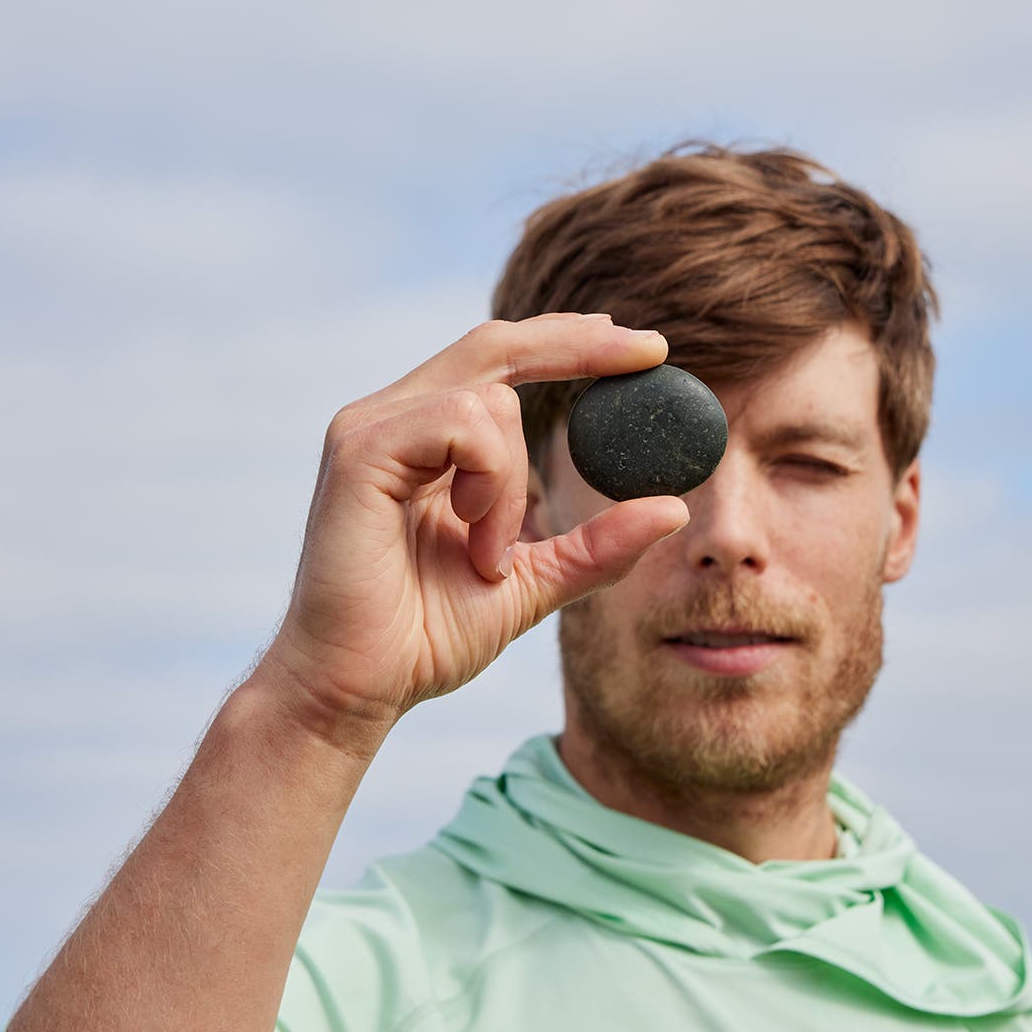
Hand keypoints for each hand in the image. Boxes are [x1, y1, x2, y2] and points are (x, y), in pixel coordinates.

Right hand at [254, 314, 689, 748]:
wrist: (357, 689)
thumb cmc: (422, 640)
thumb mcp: (531, 585)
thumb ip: (594, 547)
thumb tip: (673, 509)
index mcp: (424, 442)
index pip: (501, 364)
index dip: (570, 345)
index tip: (645, 349)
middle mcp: (391, 419)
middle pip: (494, 344)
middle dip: (578, 343)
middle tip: (651, 351)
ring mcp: (369, 430)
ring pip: (489, 397)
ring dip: (514, 482)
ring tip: (491, 554)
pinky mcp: (358, 453)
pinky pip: (458, 423)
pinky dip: (488, 484)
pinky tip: (474, 540)